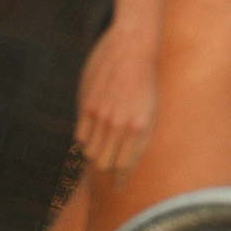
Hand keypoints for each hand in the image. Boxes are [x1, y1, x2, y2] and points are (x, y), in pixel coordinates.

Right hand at [76, 26, 157, 182]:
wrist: (135, 44)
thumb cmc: (147, 78)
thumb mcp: (150, 108)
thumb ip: (138, 135)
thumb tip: (125, 164)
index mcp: (140, 127)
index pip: (124, 166)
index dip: (119, 179)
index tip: (117, 186)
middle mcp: (120, 124)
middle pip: (103, 164)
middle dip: (105, 169)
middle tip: (107, 169)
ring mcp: (102, 114)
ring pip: (90, 151)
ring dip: (95, 153)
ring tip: (101, 147)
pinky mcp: (87, 104)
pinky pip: (81, 135)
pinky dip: (85, 138)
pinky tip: (93, 131)